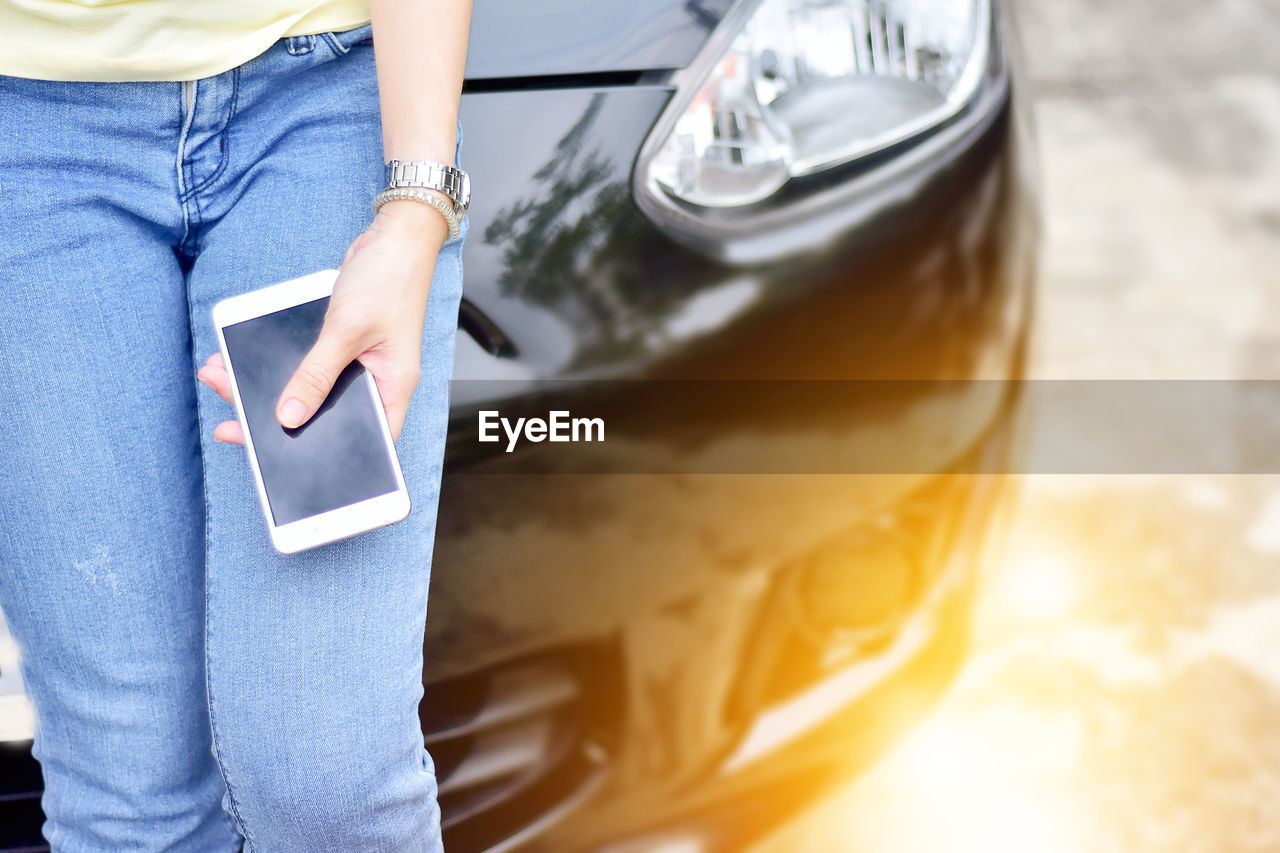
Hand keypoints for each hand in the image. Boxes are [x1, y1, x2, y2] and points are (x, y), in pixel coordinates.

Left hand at [197, 201, 449, 443]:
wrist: (395, 236)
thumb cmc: (389, 279)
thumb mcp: (346, 329)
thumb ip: (315, 374)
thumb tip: (288, 414)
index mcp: (392, 389)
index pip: (363, 441)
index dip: (325, 458)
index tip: (278, 465)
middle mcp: (375, 382)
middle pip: (325, 418)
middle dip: (275, 422)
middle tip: (232, 425)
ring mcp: (357, 365)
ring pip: (309, 391)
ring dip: (267, 388)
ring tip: (222, 382)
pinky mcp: (340, 346)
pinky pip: (304, 365)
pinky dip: (274, 364)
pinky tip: (241, 361)